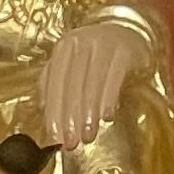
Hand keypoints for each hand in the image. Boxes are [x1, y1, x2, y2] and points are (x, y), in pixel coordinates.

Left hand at [41, 14, 141, 150]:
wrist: (129, 31)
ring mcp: (104, 45)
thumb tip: (44, 109)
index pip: (55, 83)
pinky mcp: (124, 51)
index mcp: (64, 48)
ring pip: (92, 84)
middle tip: (71, 143)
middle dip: (70, 118)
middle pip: (72, 86)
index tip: (55, 138)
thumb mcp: (72, 62)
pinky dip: (109, 99)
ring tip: (88, 136)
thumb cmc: (96, 54)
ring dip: (89, 114)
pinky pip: (114, 78)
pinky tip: (107, 117)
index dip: (53, 112)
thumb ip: (56, 82)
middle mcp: (81, 43)